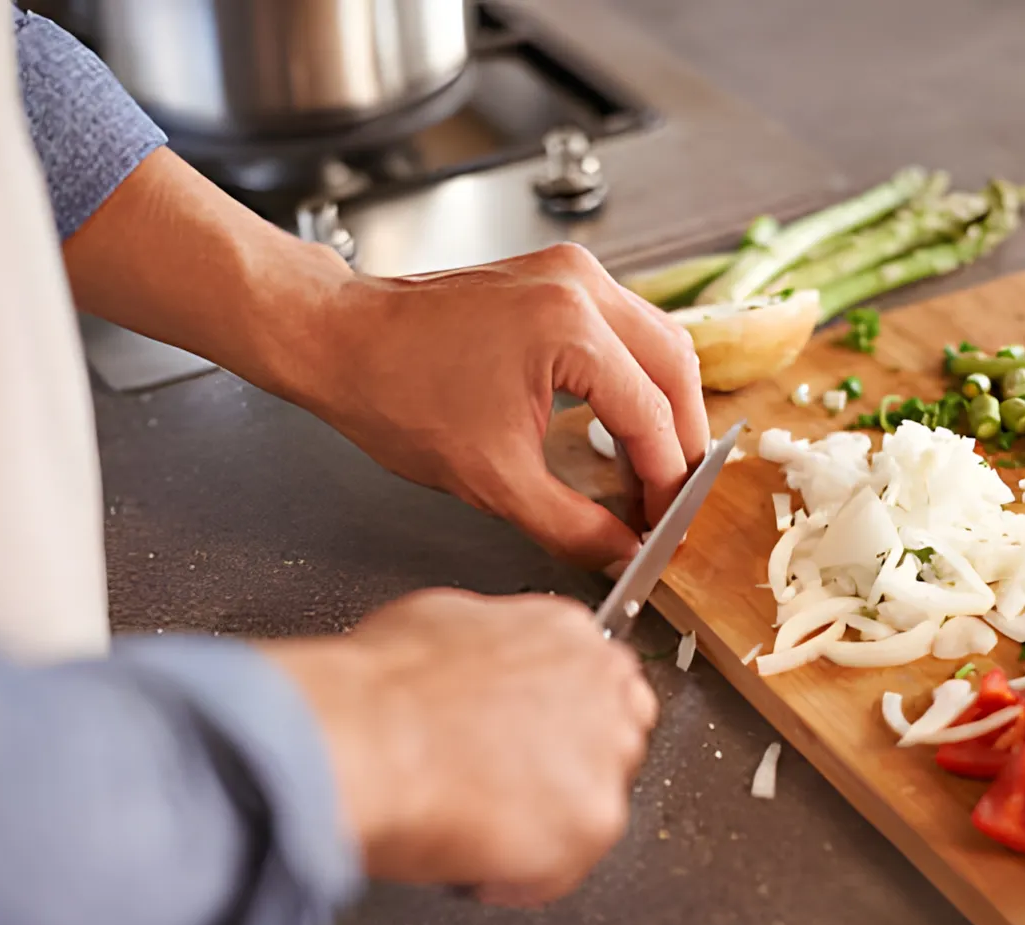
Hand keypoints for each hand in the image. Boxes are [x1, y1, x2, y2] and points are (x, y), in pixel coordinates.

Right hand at [259, 589, 655, 904]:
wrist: (362, 739)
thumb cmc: (380, 689)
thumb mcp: (438, 621)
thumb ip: (488, 644)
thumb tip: (478, 667)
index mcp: (566, 633)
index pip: (599, 682)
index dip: (560, 721)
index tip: (531, 743)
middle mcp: (602, 688)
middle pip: (614, 741)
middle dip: (567, 770)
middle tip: (505, 789)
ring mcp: (605, 756)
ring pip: (593, 807)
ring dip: (544, 824)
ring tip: (476, 824)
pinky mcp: (594, 821)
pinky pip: (563, 869)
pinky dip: (518, 878)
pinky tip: (471, 857)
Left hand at [296, 243, 709, 568]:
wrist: (341, 341)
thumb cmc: (396, 394)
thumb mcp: (493, 480)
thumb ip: (571, 525)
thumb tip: (620, 552)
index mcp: (571, 328)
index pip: (652, 416)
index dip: (666, 482)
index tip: (664, 526)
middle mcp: (581, 286)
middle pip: (675, 367)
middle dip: (683, 440)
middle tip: (671, 499)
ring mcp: (570, 272)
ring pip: (659, 341)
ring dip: (665, 405)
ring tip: (652, 467)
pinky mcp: (556, 276)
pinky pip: (625, 327)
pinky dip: (637, 376)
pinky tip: (624, 422)